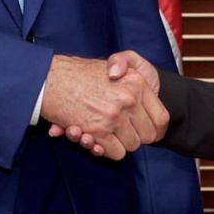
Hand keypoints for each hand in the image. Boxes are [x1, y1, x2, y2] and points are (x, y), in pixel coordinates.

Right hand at [41, 54, 167, 159]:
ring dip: (120, 143)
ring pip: (131, 146)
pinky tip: (96, 138)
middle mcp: (129, 100)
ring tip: (108, 132)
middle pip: (147, 136)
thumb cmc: (83, 72)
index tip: (148, 131)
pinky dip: (106, 149)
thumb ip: (128, 64)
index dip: (157, 129)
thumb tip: (122, 74)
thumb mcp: (115, 60)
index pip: (161, 118)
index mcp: (137, 84)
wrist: (51, 79)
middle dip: (136, 136)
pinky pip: (114, 152)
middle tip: (123, 129)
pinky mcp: (97, 131)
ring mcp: (113, 117)